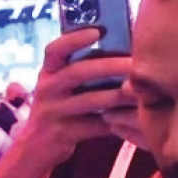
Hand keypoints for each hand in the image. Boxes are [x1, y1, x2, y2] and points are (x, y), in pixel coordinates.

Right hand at [13, 27, 133, 163]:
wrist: (36, 146)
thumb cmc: (61, 107)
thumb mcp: (60, 86)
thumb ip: (80, 68)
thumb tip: (122, 44)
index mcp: (48, 71)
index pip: (55, 49)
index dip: (75, 39)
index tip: (98, 31)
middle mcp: (47, 89)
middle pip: (78, 73)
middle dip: (110, 66)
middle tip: (135, 63)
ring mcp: (53, 112)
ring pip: (89, 101)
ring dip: (117, 95)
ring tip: (140, 90)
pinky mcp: (63, 134)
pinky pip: (94, 126)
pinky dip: (116, 121)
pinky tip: (133, 117)